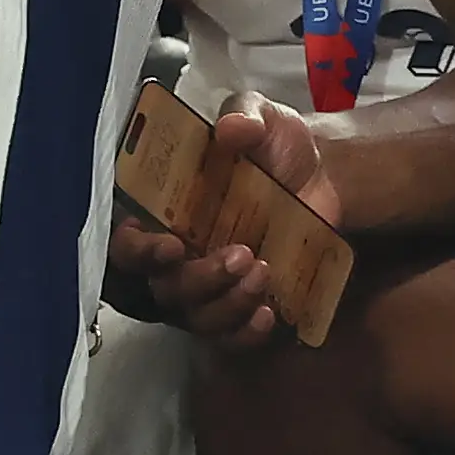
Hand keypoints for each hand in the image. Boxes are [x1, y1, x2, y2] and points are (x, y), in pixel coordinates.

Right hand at [108, 95, 338, 349]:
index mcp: (165, 209)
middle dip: (199, 280)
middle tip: (242, 254)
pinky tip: (269, 315)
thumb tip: (230, 129)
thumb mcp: (263, 117)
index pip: (128, 244)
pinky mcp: (244, 303)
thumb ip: (244, 115)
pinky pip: (231, 339)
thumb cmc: (276, 145)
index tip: (172, 245)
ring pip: (198, 318)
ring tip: (263, 272)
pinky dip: (246, 335)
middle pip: (165, 290)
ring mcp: (211, 284)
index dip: (139, 252)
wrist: (326, 172)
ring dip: (227, 305)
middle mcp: (179, 254)